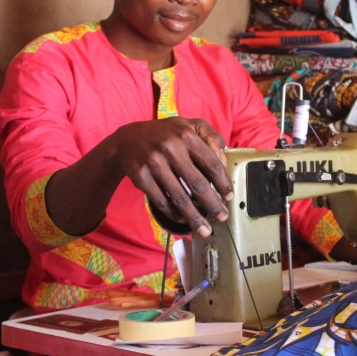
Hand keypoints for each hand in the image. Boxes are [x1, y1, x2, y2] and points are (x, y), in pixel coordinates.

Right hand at [113, 117, 232, 237]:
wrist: (127, 140)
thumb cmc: (165, 135)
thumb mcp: (189, 126)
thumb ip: (211, 137)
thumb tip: (223, 161)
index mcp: (186, 135)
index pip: (212, 164)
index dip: (223, 183)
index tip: (229, 196)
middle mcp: (170, 148)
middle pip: (198, 184)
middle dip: (213, 205)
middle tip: (222, 217)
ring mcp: (154, 163)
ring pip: (180, 197)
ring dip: (194, 217)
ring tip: (204, 229)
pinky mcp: (141, 177)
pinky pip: (161, 201)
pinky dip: (174, 213)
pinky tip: (183, 219)